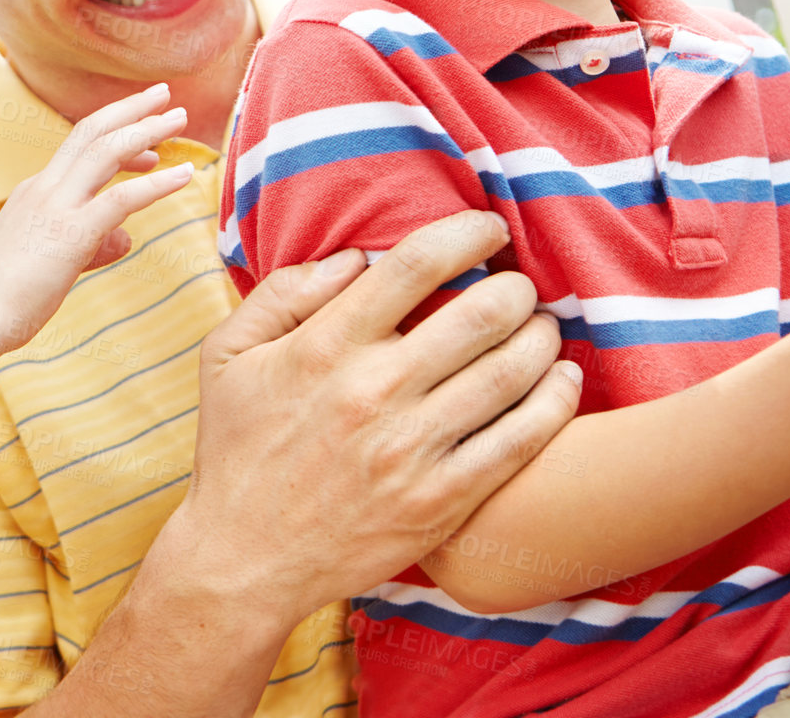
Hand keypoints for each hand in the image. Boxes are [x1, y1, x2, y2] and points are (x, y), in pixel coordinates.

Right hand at [0, 84, 193, 352]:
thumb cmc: (5, 297)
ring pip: (107, 151)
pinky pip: (122, 198)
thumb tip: (123, 239)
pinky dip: (158, 183)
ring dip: (147, 129)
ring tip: (180, 117)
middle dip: (131, 109)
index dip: (116, 134)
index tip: (146, 141)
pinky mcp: (71, 234)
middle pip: (93, 132)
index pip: (79, 148)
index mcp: (35, 191)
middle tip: (164, 93)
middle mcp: (45, 188)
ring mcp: (56, 207)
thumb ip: (89, 243)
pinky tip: (184, 175)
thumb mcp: (50, 259)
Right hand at [169, 212, 581, 629]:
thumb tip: (355, 256)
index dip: (466, 234)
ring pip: (511, 372)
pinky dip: (555, 401)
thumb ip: (284, 292)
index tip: (488, 229)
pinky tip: (562, 379)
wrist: (242, 559)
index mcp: (325, 347)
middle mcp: (374, 392)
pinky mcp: (440, 501)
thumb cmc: (235, 449)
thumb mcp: (226, 355)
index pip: (416, 264)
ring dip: (540, 336)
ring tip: (540, 328)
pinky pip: (520, 442)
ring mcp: (412, 450)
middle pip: (481, 313)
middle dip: (514, 288)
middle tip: (517, 287)